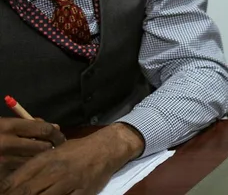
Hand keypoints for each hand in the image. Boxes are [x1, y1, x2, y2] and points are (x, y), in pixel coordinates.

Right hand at [0, 119, 64, 177]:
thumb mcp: (7, 123)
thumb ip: (30, 124)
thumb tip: (56, 127)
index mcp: (9, 126)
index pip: (44, 130)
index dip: (56, 134)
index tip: (61, 138)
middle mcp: (7, 143)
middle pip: (43, 148)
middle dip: (50, 148)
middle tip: (52, 149)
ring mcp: (3, 160)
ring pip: (35, 161)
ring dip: (40, 159)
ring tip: (41, 157)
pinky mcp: (1, 173)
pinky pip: (23, 171)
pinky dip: (29, 168)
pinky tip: (29, 165)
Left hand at [0, 123, 142, 194]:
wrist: (107, 147)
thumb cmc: (78, 149)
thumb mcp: (53, 152)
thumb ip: (33, 167)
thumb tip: (10, 184)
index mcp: (44, 160)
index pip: (15, 180)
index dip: (5, 190)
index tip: (3, 193)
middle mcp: (53, 172)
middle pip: (26, 192)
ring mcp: (68, 183)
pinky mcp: (82, 193)